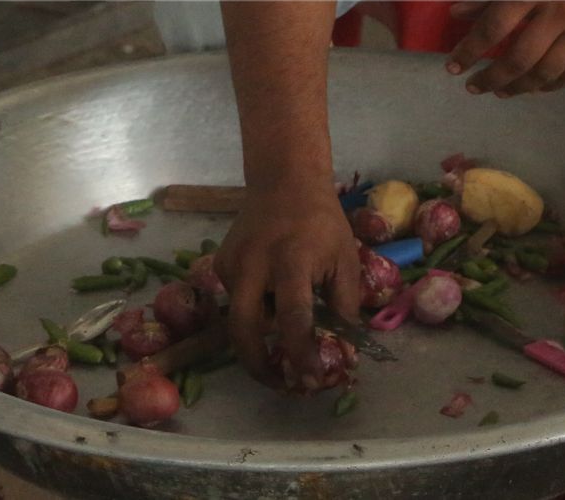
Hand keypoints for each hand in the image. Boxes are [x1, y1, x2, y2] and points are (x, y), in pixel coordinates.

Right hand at [213, 178, 361, 383]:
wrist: (285, 181)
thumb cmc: (322, 223)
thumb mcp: (345, 262)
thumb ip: (344, 309)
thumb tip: (345, 354)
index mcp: (291, 262)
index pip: (294, 319)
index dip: (302, 355)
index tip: (311, 381)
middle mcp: (254, 264)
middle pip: (244, 329)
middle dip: (258, 365)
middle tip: (280, 382)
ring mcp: (232, 264)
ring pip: (237, 318)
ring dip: (257, 340)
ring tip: (281, 347)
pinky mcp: (220, 264)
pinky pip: (234, 301)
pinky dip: (252, 312)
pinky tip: (270, 301)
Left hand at [444, 0, 564, 94]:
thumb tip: (459, 15)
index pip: (494, 27)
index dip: (470, 50)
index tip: (453, 66)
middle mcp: (560, 13)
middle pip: (520, 58)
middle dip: (491, 78)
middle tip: (473, 86)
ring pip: (547, 72)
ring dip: (519, 88)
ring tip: (500, 91)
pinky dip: (552, 85)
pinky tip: (535, 87)